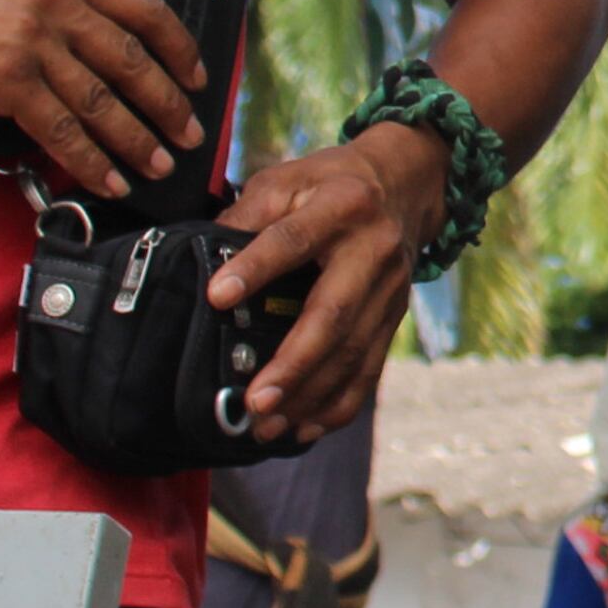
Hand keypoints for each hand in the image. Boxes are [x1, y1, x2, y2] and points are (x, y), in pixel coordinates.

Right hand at [0, 0, 205, 198]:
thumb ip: (61, 0)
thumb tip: (112, 45)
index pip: (144, 6)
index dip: (179, 46)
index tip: (199, 77)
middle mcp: (54, 0)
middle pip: (132, 59)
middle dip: (168, 104)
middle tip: (191, 135)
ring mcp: (30, 40)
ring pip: (102, 100)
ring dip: (136, 141)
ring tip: (159, 165)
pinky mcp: (4, 80)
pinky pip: (61, 129)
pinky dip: (90, 160)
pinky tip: (108, 179)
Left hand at [205, 125, 450, 446]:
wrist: (406, 181)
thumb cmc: (331, 182)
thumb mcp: (287, 179)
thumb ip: (246, 214)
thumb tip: (202, 259)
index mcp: (340, 206)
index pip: (292, 239)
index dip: (256, 268)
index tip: (216, 296)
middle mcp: (372, 250)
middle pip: (332, 313)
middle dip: (294, 362)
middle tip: (255, 400)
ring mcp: (389, 288)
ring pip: (352, 351)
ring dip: (310, 394)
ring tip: (267, 425)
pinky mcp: (393, 315)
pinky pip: (370, 367)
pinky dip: (340, 403)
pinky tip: (306, 428)